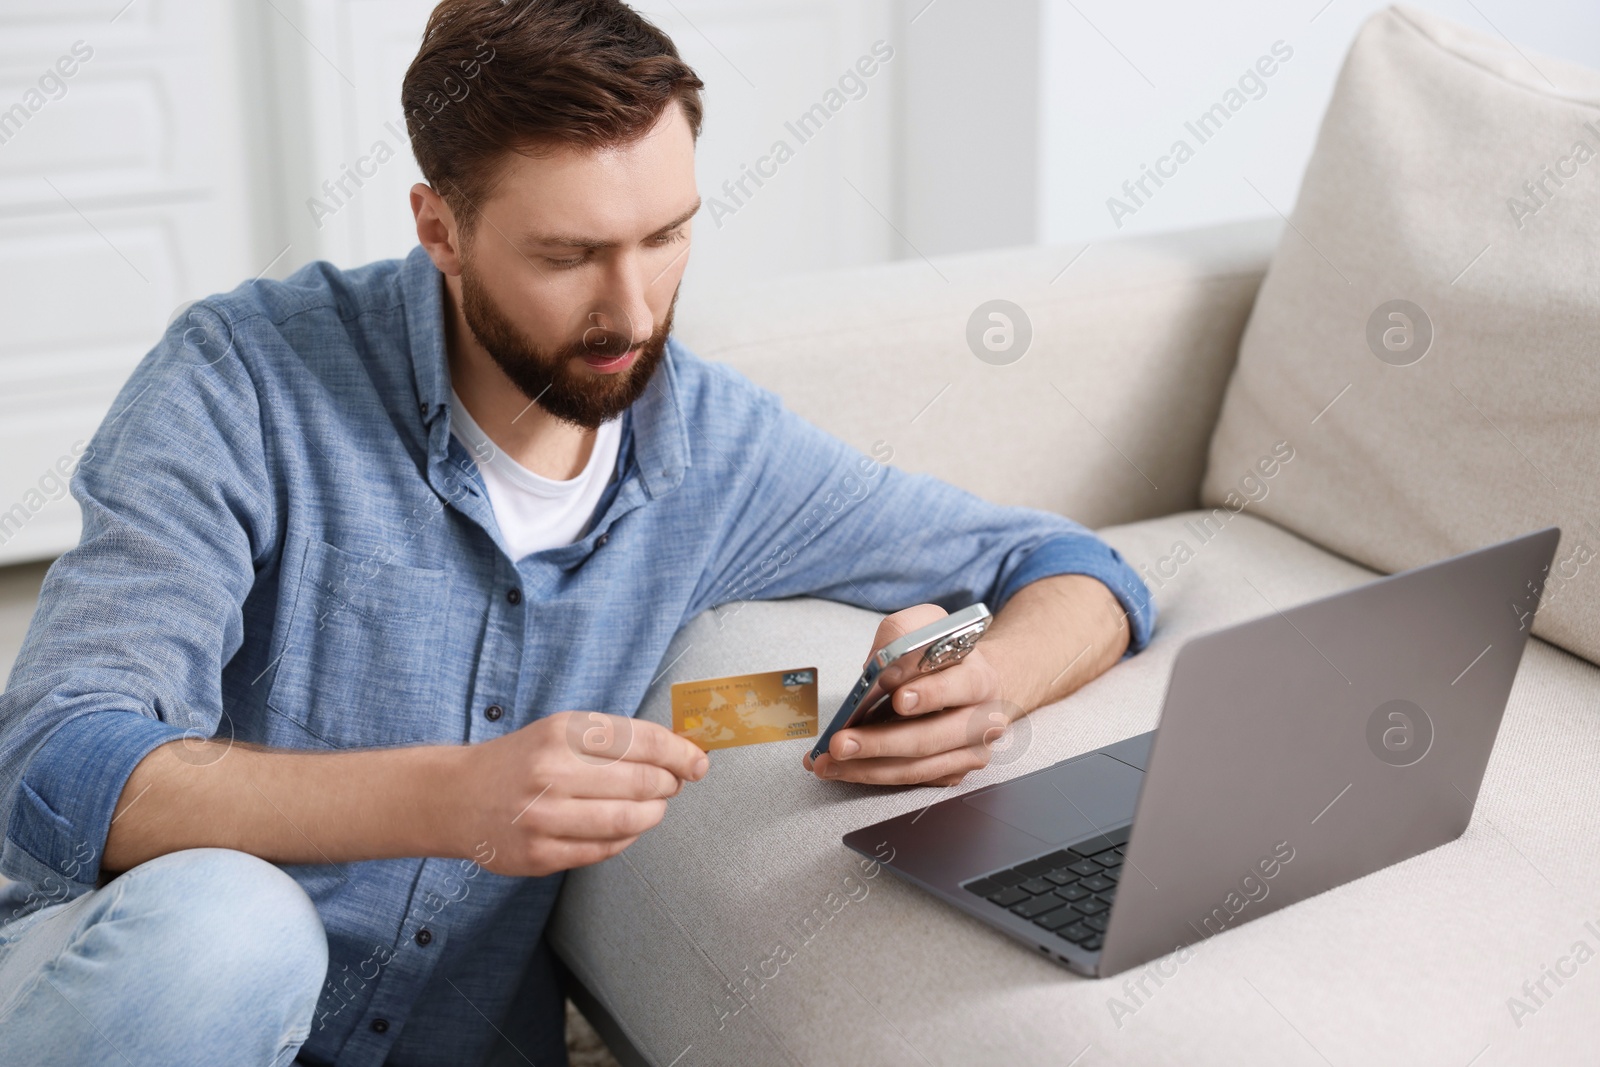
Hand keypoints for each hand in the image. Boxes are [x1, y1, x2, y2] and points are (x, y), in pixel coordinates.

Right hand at [455, 711, 707, 876]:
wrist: (458, 796)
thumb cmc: (523, 759)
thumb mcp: (562, 730)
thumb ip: (616, 738)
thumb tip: (679, 751)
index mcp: (562, 733)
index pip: (642, 740)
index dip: (680, 752)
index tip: (698, 760)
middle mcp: (552, 773)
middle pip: (642, 781)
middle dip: (670, 783)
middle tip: (673, 783)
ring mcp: (545, 818)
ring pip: (629, 821)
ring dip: (654, 813)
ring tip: (653, 806)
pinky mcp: (540, 855)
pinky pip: (605, 850)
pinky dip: (627, 838)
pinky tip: (624, 827)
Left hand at [802, 604, 1014, 786]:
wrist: (972, 682)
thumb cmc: (945, 654)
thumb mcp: (927, 625)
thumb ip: (903, 634)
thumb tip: (880, 665)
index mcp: (981, 679)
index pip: (962, 687)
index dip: (931, 694)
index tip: (899, 699)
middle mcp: (983, 721)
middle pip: (931, 738)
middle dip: (881, 743)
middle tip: (841, 743)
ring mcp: (969, 752)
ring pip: (918, 768)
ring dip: (868, 769)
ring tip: (829, 761)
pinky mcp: (953, 772)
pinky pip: (911, 780)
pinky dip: (873, 775)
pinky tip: (844, 768)